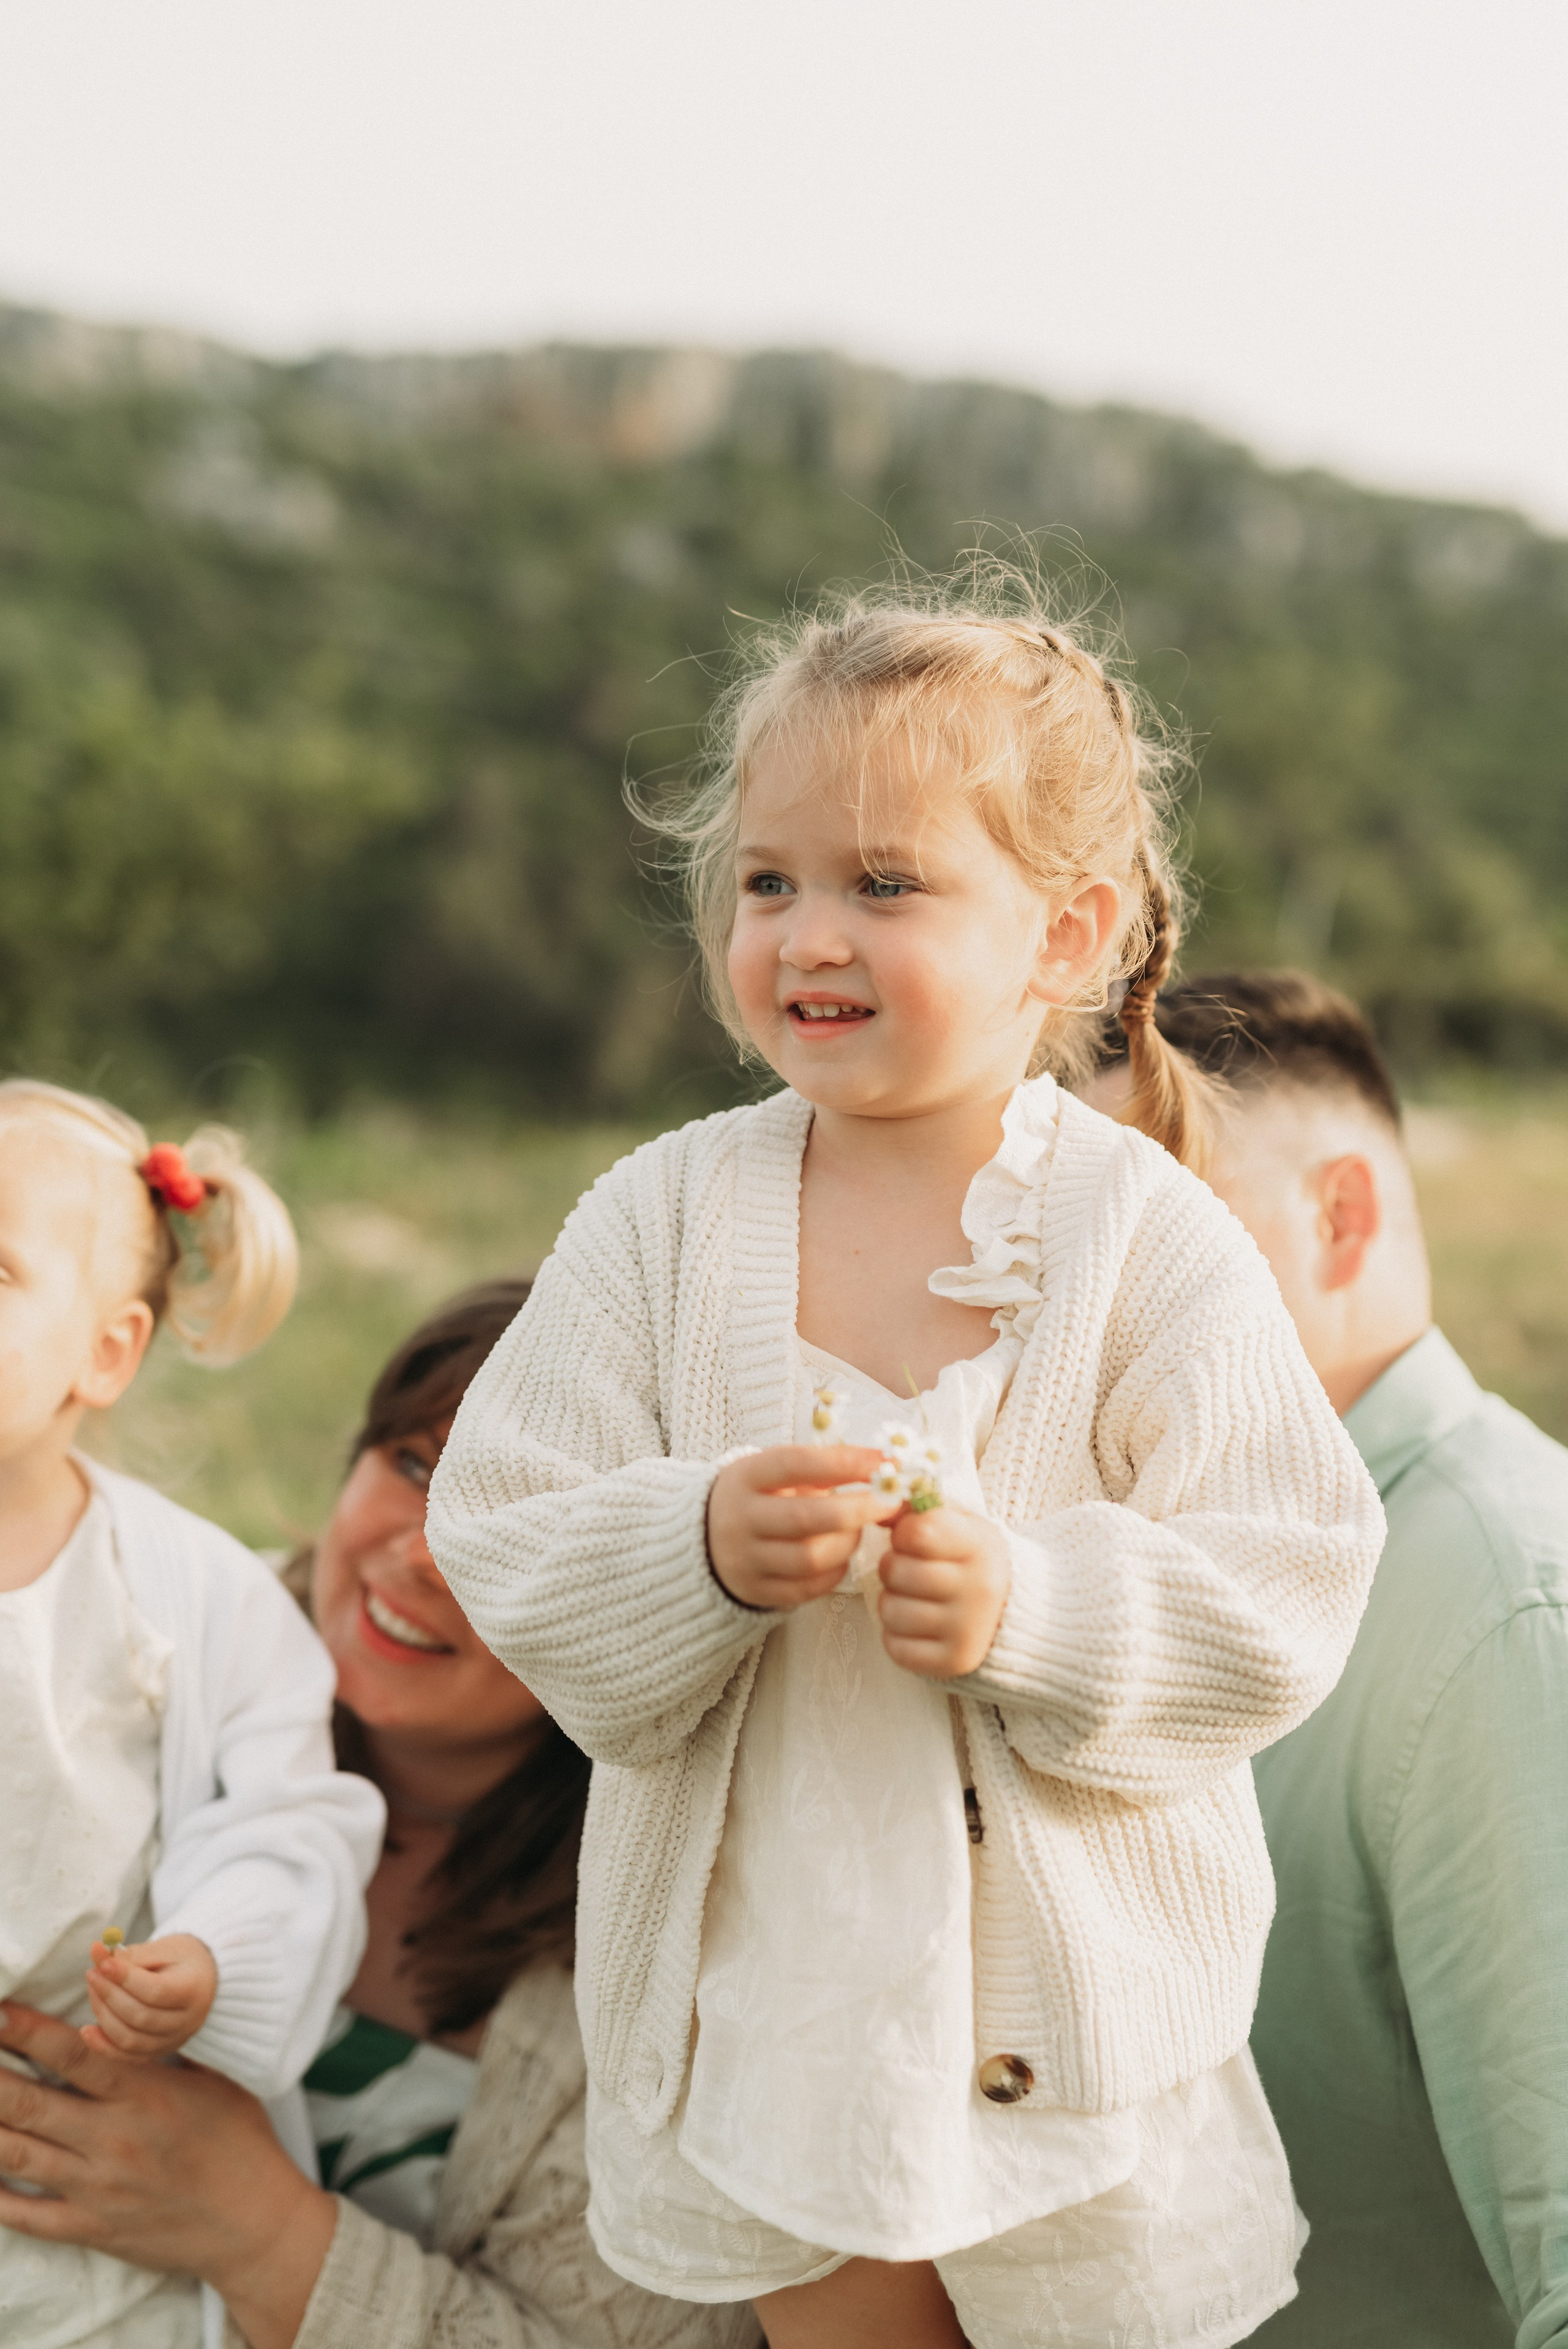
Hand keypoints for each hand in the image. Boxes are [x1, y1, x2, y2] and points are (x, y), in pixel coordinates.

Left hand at [0, 2003, 335, 2348]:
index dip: (25, 2031)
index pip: (71, 2054)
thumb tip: (122, 2016)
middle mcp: (111, 2140)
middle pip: (27, 2103)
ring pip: (16, 2154)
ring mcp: (96, 2189)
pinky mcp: (91, 2228)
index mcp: (142, 2095)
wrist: (252, 2222)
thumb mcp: (212, 2079)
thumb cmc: (239, 2140)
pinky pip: (27, 2215)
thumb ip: (163, 2051)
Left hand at [83, 1933, 216, 2058]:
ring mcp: (173, 2041)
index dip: (125, 1979)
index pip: (156, 1991)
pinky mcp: (158, 2052)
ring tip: (93, 1989)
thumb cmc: (182, 1960)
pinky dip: (103, 2046)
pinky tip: (86, 2030)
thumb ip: (133, 1953)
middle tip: (92, 1973)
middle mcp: (187, 2022)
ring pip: (130, 2039)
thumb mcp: (165, 1948)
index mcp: (194, 1990)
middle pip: (140, 2017)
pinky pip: (126, 2057)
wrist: (203, 1981)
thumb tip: (98, 1951)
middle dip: (109, 1995)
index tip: (103, 1963)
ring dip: (103, 2015)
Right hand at [707, 1445, 896, 1610]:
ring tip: (857, 1530)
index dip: (843, 1461)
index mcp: (745, 1477)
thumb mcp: (775, 1473)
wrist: (706, 1539)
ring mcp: (745, 1559)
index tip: (882, 1462)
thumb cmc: (760, 1497)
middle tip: (890, 1502)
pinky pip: (808, 1588)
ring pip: (811, 1558)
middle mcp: (740, 1518)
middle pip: (806, 1517)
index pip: (795, 1463)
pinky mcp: (756, 1591)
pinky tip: (840, 1555)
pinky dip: (835, 1571)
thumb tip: (884, 1465)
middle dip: (858, 1509)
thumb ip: (823, 1469)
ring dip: (847, 1543)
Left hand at [877, 1504, 1011, 1677]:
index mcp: (980, 1545)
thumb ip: (918, 1509)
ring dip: (892, 1601)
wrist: (1016, 1607)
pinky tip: (916, 1625)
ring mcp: (968, 1628)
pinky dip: (896, 1636)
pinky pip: (896, 1648)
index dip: (903, 1532)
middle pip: (895, 1570)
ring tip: (913, 1597)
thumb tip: (876, 1503)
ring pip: (890, 1610)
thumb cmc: (972, 1557)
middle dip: (893, 1567)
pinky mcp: (955, 1661)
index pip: (916, 1531)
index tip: (913, 1538)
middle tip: (910, 1570)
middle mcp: (979, 1588)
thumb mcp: (958, 1522)